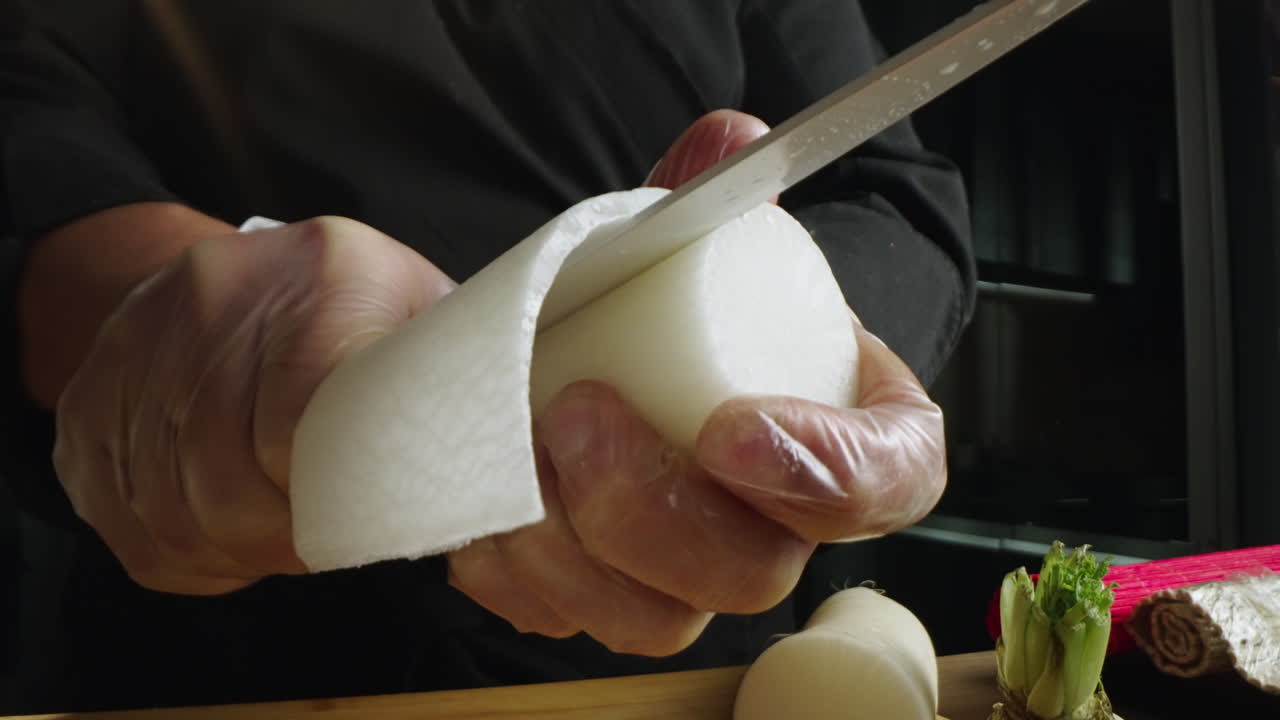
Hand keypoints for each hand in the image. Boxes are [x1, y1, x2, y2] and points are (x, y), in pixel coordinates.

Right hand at [53, 216, 454, 593]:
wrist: (226, 270)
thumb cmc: (350, 311)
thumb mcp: (423, 316)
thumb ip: (459, 382)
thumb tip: (499, 477)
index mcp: (329, 272)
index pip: (306, 419)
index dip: (331, 496)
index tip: (359, 519)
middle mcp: (218, 295)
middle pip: (228, 479)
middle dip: (281, 538)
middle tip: (324, 543)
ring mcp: (137, 348)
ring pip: (173, 513)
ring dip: (231, 552)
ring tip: (278, 538)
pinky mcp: (88, 403)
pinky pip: (127, 522)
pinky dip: (183, 552)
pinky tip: (224, 535)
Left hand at [448, 110, 946, 654]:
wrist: (536, 356)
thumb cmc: (627, 303)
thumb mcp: (667, 240)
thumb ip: (701, 192)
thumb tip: (730, 143)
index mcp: (833, 426)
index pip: (891, 476)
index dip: (834, 474)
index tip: (729, 428)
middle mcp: (769, 519)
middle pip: (759, 571)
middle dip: (660, 511)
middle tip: (577, 415)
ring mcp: (684, 572)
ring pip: (661, 620)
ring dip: (577, 549)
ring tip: (514, 449)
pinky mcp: (604, 597)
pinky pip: (572, 621)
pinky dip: (518, 572)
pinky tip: (481, 512)